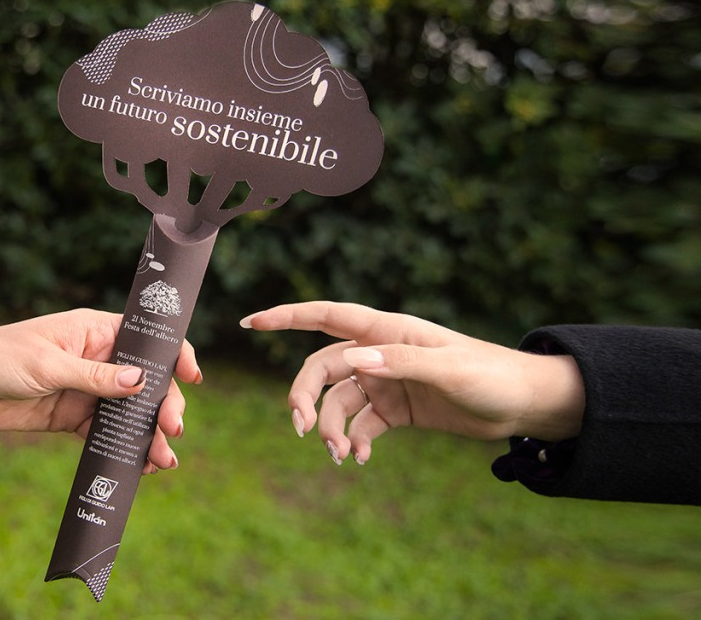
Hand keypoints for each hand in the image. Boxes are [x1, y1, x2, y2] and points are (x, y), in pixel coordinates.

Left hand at [0, 309, 200, 472]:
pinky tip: (139, 464)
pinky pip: (105, 433)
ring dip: (147, 433)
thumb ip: (96, 377)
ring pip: (129, 411)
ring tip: (162, 458)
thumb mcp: (48, 365)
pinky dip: (122, 448)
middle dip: (163, 405)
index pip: (145, 339)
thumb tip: (142, 383)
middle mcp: (96, 358)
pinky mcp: (72, 417)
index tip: (192, 376)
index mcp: (94, 331)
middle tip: (172, 429)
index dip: (174, 355)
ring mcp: (86, 389)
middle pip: (144, 382)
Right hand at [241, 302, 583, 464]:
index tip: (250, 321)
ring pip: (339, 401)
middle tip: (301, 429)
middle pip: (323, 368)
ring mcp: (386, 381)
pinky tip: (361, 458)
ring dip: (331, 428)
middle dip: (305, 396)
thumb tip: (353, 360)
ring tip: (342, 456)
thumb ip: (400, 362)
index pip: (326, 316)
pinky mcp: (397, 409)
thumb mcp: (449, 369)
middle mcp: (380, 353)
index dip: (287, 317)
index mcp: (387, 331)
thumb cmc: (492, 376)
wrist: (524, 405)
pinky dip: (355, 440)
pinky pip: (361, 423)